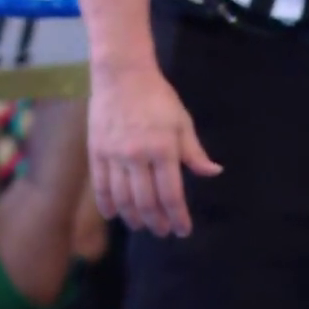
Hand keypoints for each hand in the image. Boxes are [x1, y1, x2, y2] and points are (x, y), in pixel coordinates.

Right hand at [87, 64, 220, 236]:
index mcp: (163, 149)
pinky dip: (107, 204)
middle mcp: (137, 157)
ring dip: (133, 217)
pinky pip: (100, 186)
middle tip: (163, 232)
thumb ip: (194, 152)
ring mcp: (113, 156)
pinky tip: (114, 215)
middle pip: (146, 201)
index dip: (178, 215)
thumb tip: (213, 173)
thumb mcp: (183, 121)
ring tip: (142, 226)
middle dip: (156, 221)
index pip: (171, 194)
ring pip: (122, 198)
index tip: (183, 230)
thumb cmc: (158, 97)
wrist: (122, 76)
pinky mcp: (95, 152)